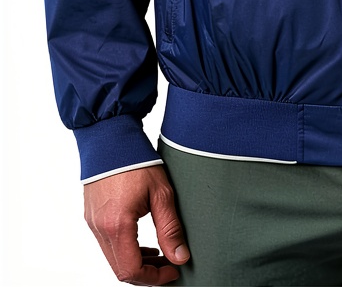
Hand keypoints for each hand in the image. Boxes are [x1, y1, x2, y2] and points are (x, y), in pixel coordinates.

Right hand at [84, 165, 189, 284]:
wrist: (109, 137)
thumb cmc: (135, 159)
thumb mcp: (161, 193)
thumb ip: (170, 228)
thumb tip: (180, 257)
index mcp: (117, 225)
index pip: (131, 270)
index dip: (154, 278)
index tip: (173, 272)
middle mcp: (100, 229)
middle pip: (121, 269)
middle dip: (146, 273)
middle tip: (168, 266)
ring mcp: (93, 223)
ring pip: (113, 259)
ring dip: (135, 262)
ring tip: (159, 253)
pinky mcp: (91, 216)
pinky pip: (107, 244)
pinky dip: (124, 249)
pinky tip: (141, 240)